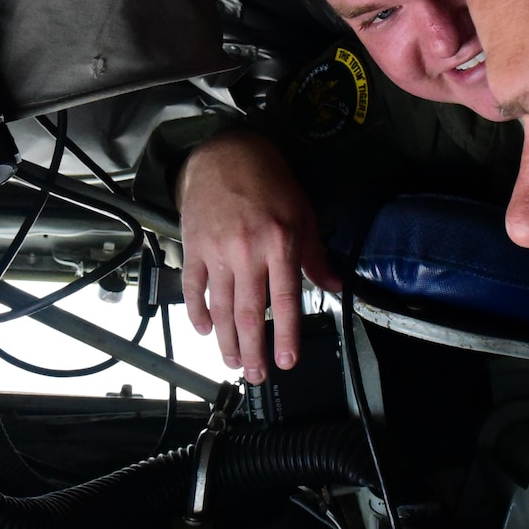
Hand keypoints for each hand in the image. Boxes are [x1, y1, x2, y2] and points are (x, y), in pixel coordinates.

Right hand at [176, 131, 340, 382]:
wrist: (224, 153)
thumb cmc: (268, 181)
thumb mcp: (303, 213)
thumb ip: (316, 255)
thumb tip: (335, 285)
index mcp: (280, 243)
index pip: (285, 300)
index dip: (287, 336)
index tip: (287, 362)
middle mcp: (247, 251)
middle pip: (250, 313)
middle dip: (253, 350)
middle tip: (255, 376)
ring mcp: (216, 251)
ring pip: (221, 307)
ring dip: (226, 340)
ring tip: (233, 362)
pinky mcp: (194, 248)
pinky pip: (193, 288)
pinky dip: (197, 312)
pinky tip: (204, 330)